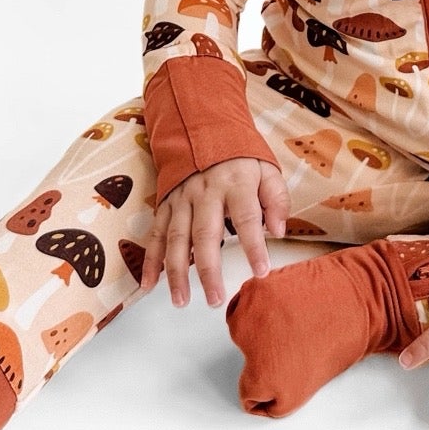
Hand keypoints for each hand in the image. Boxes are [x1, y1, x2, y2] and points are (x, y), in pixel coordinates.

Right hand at [140, 158, 290, 308]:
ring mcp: (182, 199)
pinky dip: (151, 261)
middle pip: (206, 234)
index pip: (247, 217)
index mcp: (235, 183)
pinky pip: (156, 234)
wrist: (203, 129)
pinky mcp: (165, 204)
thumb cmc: (240, 158)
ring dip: (177, 272)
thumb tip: (278, 230)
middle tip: (215, 299)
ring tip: (182, 300)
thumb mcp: (267, 169)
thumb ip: (276, 199)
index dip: (254, 245)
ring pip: (177, 239)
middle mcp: (205, 192)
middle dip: (209, 270)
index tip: (261, 271)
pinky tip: (150, 284)